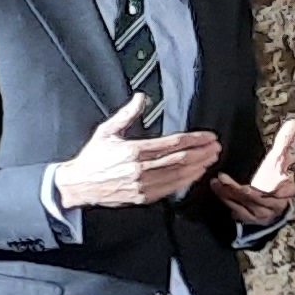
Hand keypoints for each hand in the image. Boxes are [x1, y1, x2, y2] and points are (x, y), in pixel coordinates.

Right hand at [55, 92, 220, 209]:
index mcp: (133, 151)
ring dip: (199, 166)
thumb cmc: (92, 158)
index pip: (173, 144)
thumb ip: (127, 115)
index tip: (208, 136)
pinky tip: (196, 174)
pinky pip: (171, 188)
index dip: (195, 140)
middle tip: (215, 147)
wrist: (78, 185)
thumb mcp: (106, 132)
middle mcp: (140, 169)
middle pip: (180, 159)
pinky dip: (186, 180)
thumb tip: (141, 97)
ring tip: (211, 158)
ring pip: (179, 175)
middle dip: (202, 152)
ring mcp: (143, 185)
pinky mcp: (143, 197)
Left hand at [212, 118, 294, 222]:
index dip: (263, 189)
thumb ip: (285, 141)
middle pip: (256, 198)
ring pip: (244, 205)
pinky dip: (227, 200)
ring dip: (228, 194)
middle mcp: (275, 205)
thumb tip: (294, 122)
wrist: (274, 199)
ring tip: (216, 182)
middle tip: (221, 178)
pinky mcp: (251, 218)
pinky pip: (237, 211)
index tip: (248, 185)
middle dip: (237, 190)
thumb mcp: (280, 158)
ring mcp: (262, 214)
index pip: (277, 191)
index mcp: (286, 190)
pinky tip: (218, 189)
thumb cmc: (276, 176)